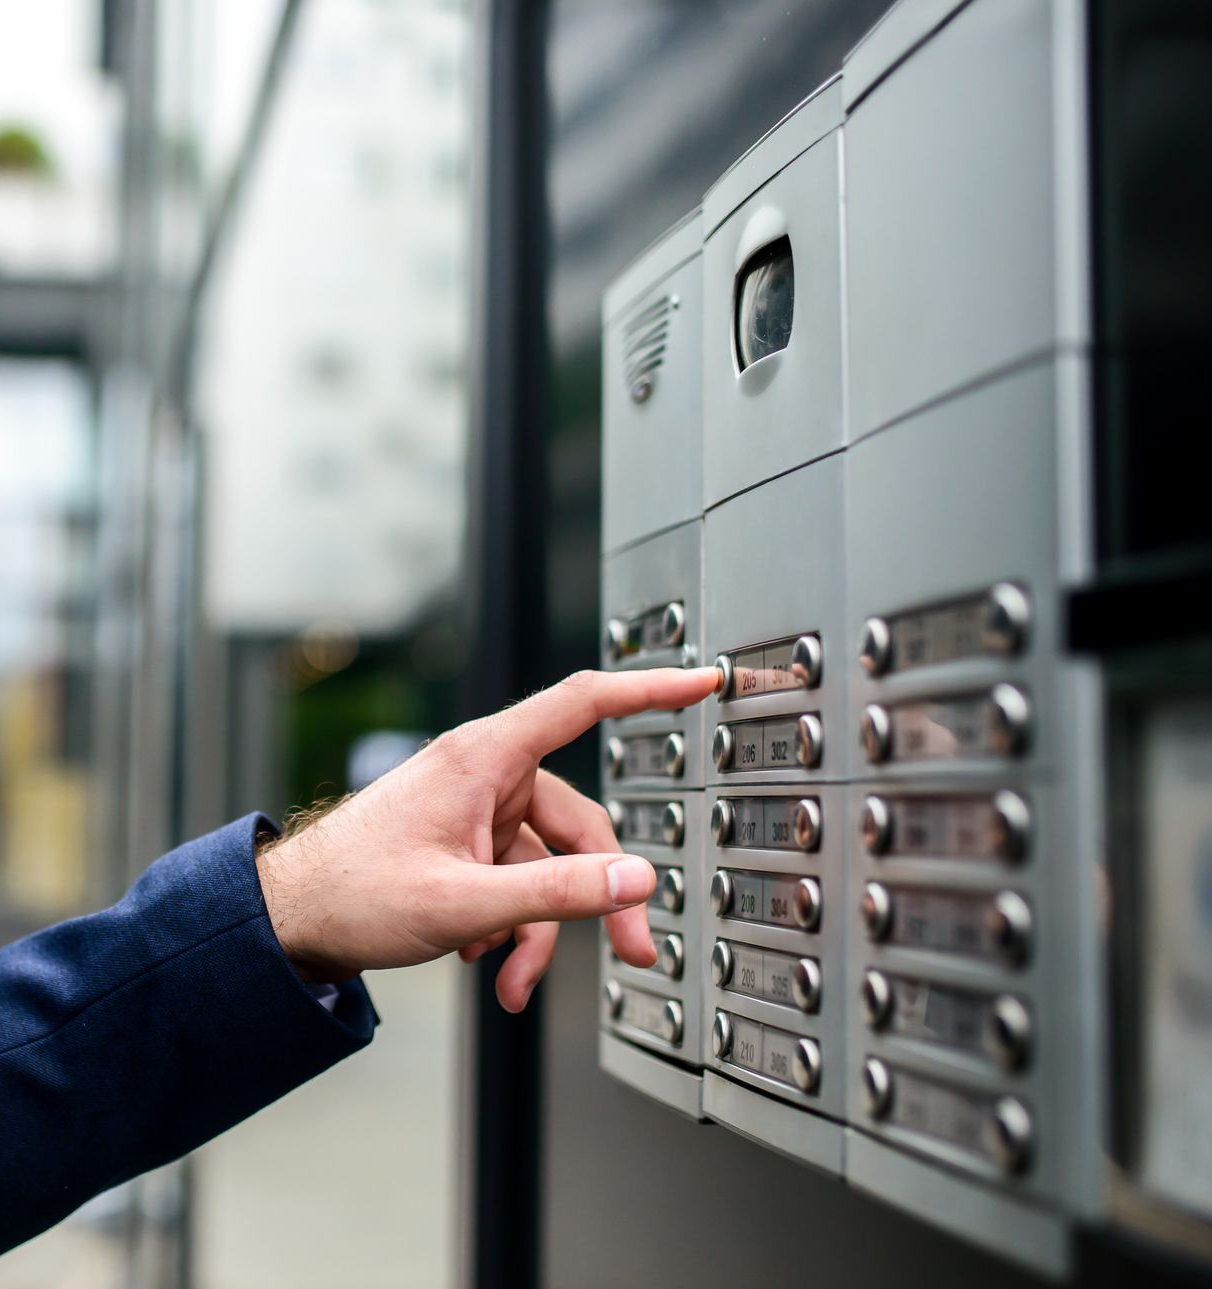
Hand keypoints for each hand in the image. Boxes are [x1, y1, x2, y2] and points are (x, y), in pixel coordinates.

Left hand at [256, 666, 719, 1010]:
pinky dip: (511, 924)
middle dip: (597, 896)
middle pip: (578, 824)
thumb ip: (556, 892)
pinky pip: (517, 880)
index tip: (699, 681)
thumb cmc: (350, 892)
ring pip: (547, 866)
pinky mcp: (466, 846)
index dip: (648, 689)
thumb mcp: (463, 902)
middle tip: (628, 951)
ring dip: (540, 928)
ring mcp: (476, 814)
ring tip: (512, 980)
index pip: (583, 703)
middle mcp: (486, 777)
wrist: (287, 922)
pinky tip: (482, 958)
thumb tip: (634, 880)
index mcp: (484, 759)